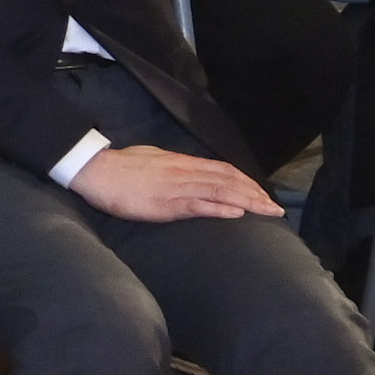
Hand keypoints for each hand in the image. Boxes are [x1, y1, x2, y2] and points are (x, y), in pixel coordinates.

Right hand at [68, 144, 288, 223]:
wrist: (97, 171)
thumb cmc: (122, 167)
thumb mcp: (155, 160)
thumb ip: (176, 168)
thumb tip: (191, 173)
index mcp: (183, 163)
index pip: (224, 170)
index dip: (247, 182)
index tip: (263, 194)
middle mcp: (186, 172)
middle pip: (229, 181)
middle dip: (256, 195)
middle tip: (277, 209)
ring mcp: (177, 187)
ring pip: (221, 192)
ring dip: (248, 202)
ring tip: (267, 212)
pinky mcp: (167, 203)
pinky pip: (199, 205)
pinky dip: (221, 209)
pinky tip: (237, 214)